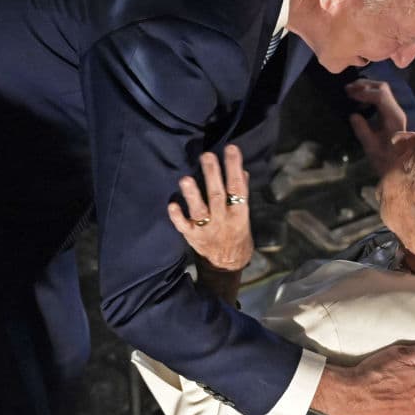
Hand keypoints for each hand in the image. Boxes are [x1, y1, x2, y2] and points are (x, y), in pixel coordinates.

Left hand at [167, 145, 252, 270]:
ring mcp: (207, 229)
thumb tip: (242, 172)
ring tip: (186, 179)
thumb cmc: (236, 236)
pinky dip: (177, 216)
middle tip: (206, 155)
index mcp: (239, 213)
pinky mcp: (192, 236)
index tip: (231, 149)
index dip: (234, 167)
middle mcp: (223, 220)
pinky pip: (183, 226)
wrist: (226, 266)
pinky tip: (171, 205)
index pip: (238, 187)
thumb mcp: (244, 217)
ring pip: (199, 210)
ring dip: (192, 194)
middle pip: (217, 195)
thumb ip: (241, 196)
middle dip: (212, 174)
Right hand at [345, 79, 406, 175]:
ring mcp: (395, 111)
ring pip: (383, 90)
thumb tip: (353, 115)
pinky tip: (358, 101)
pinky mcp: (392, 113)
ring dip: (367, 88)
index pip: (380, 96)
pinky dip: (369, 94)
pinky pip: (381, 97)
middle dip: (364, 85)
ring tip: (350, 92)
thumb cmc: (386, 160)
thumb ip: (362, 130)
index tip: (349, 95)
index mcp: (393, 118)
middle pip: (383, 88)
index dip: (363, 93)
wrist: (402, 168)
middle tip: (347, 89)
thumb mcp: (371, 147)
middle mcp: (396, 111)